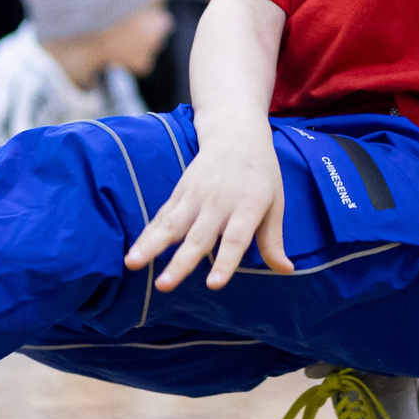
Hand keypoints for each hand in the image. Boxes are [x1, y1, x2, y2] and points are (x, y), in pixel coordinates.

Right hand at [125, 121, 290, 289]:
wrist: (236, 133)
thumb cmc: (261, 173)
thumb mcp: (275, 202)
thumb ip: (273, 239)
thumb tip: (285, 270)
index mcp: (248, 205)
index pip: (236, 239)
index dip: (225, 262)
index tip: (214, 284)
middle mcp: (219, 202)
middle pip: (197, 236)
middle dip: (180, 262)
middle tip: (164, 285)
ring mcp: (195, 196)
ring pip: (172, 225)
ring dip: (151, 245)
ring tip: (132, 264)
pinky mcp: (180, 192)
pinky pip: (161, 216)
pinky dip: (146, 235)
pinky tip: (133, 253)